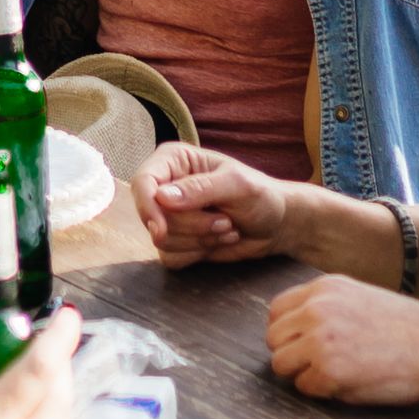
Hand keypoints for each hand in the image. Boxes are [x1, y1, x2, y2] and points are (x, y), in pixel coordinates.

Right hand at [137, 144, 288, 268]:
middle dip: (191, 226)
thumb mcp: (236, 185)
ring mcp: (168, 215)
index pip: (143, 182)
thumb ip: (200, 188)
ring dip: (198, 240)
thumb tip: (161, 197)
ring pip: (162, 241)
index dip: (147, 207)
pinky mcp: (176, 241)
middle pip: (153, 216)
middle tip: (225, 220)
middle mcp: (165, 186)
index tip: (160, 229)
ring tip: (226, 227)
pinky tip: (218, 240)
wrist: (275, 225)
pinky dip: (197, 254)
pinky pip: (170, 257)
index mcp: (173, 160)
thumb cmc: (260, 195)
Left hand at [265, 274, 418, 407]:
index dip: (288, 333)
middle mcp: (317, 308)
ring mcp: (320, 338)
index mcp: (325, 288)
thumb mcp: (361, 298)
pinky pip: (304, 388)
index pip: (276, 310)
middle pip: (273, 338)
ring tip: (335, 375)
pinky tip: (351, 384)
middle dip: (291, 355)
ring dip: (302, 375)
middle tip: (321, 366)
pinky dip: (323, 392)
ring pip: (280, 364)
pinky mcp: (329, 370)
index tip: (306, 346)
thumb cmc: (408, 328)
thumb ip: (326, 307)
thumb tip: (294, 331)